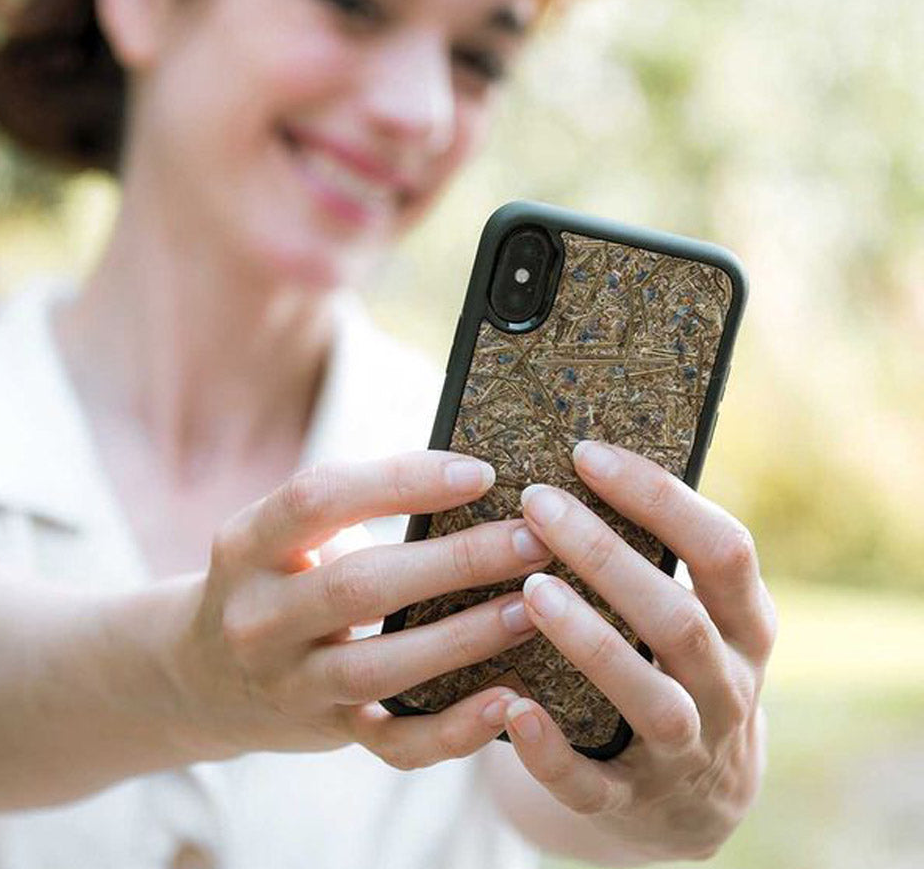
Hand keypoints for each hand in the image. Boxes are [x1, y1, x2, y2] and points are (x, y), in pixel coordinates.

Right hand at [167, 450, 554, 767]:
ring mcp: (289, 683)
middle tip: (532, 540)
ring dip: (466, 638)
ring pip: (380, 666)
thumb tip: (471, 477)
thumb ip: (353, 504)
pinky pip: (392, 742)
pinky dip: (453, 729)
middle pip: (359, 585)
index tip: (481, 473)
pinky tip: (508, 701)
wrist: (202, 674)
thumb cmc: (276, 576)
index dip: (402, 481)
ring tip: (532, 608)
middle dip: (456, 561)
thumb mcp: (284, 532)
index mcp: (248, 545)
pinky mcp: (325, 730)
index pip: (319, 499)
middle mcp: (259, 617)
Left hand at [492, 439, 776, 861]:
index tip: (586, 453)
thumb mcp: (702, 613)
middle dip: (607, 557)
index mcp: (747, 626)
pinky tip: (511, 708)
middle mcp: (727, 689)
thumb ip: (663, 555)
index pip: (724, 550)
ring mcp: (685, 753)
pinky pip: (592, 784)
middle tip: (537, 502)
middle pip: (679, 619)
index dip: (660, 497)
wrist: (696, 800)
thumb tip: (580, 461)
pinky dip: (551, 751)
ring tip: (530, 588)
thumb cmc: (679, 668)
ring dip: (590, 641)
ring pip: (648, 700)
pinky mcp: (632, 804)